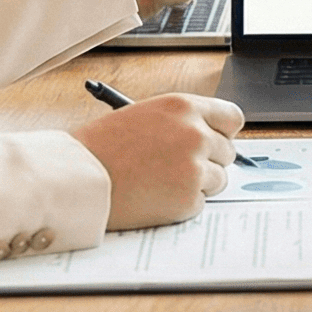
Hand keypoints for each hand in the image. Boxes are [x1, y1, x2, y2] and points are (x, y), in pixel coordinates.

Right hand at [68, 92, 245, 229]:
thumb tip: (210, 138)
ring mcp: (194, 168)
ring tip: (161, 182)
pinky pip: (199, 203)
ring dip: (197, 184)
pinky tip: (155, 197)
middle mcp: (195, 134)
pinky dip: (182, 204)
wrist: (79, 178)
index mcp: (184, 107)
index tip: (215, 140)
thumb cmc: (102, 147)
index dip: (223, 132)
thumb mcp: (144, 115)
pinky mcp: (187, 199)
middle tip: (178, 167)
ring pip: (219, 179)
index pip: (232, 117)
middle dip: (209, 160)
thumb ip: (181, 123)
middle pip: (228, 151)